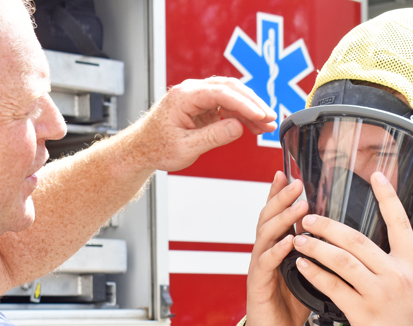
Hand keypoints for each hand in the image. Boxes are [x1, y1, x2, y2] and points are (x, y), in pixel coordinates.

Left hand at [127, 77, 276, 173]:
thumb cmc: (157, 147)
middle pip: (230, 88)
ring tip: (267, 126)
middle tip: (270, 118)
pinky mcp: (202, 105)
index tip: (261, 116)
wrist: (142, 149)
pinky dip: (241, 115)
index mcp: (184, 96)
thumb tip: (237, 127)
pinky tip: (254, 126)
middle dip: (253, 103)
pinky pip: (226, 105)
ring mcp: (197, 96)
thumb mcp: (186, 147)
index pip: (221, 93)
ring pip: (231, 95)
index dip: (245, 104)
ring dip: (250, 109)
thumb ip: (213, 136)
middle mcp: (191, 91)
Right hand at [238, 172, 310, 325]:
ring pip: (265, 236)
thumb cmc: (291, 306)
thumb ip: (319, 255)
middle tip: (296, 182)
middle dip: (281, 198)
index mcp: (277, 248)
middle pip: (268, 217)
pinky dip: (277, 251)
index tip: (289, 173)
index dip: (281, 194)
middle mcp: (265, 253)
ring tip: (296, 206)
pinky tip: (288, 242)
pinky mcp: (257, 286)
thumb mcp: (310, 274)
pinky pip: (265, 265)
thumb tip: (344, 238)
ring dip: (281, 219)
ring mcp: (259, 268)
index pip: (278, 214)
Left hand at [291, 172, 412, 325]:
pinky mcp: (364, 313)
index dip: (388, 198)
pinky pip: (333, 287)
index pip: (400, 223)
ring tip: (298, 239)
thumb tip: (375, 255)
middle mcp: (397, 274)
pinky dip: (314, 273)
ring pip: (342, 260)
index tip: (376, 176)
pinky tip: (301, 266)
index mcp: (412, 265)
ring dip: (316, 247)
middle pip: (358, 239)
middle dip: (329, 225)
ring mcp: (381, 293)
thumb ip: (397, 270)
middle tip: (308, 217)